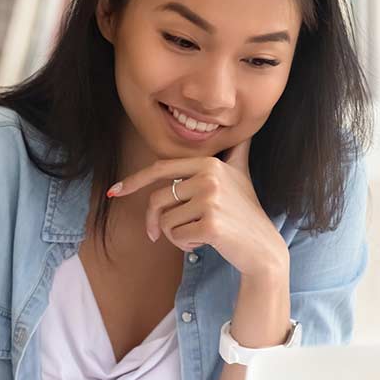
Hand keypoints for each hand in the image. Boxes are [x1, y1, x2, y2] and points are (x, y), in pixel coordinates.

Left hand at [107, 138, 287, 279]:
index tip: (115, 191)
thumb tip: (245, 131)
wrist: (263, 247)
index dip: (134, 180)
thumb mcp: (241, 175)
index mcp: (209, 163)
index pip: (161, 168)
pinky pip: (176, 237)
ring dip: (174, 235)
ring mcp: (211, 200)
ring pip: (165, 221)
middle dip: (153, 221)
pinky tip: (205, 242)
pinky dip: (184, 245)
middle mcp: (210, 177)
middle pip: (158, 199)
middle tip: (156, 234)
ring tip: (197, 234)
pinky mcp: (211, 224)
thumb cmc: (246, 212)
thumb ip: (236, 152)